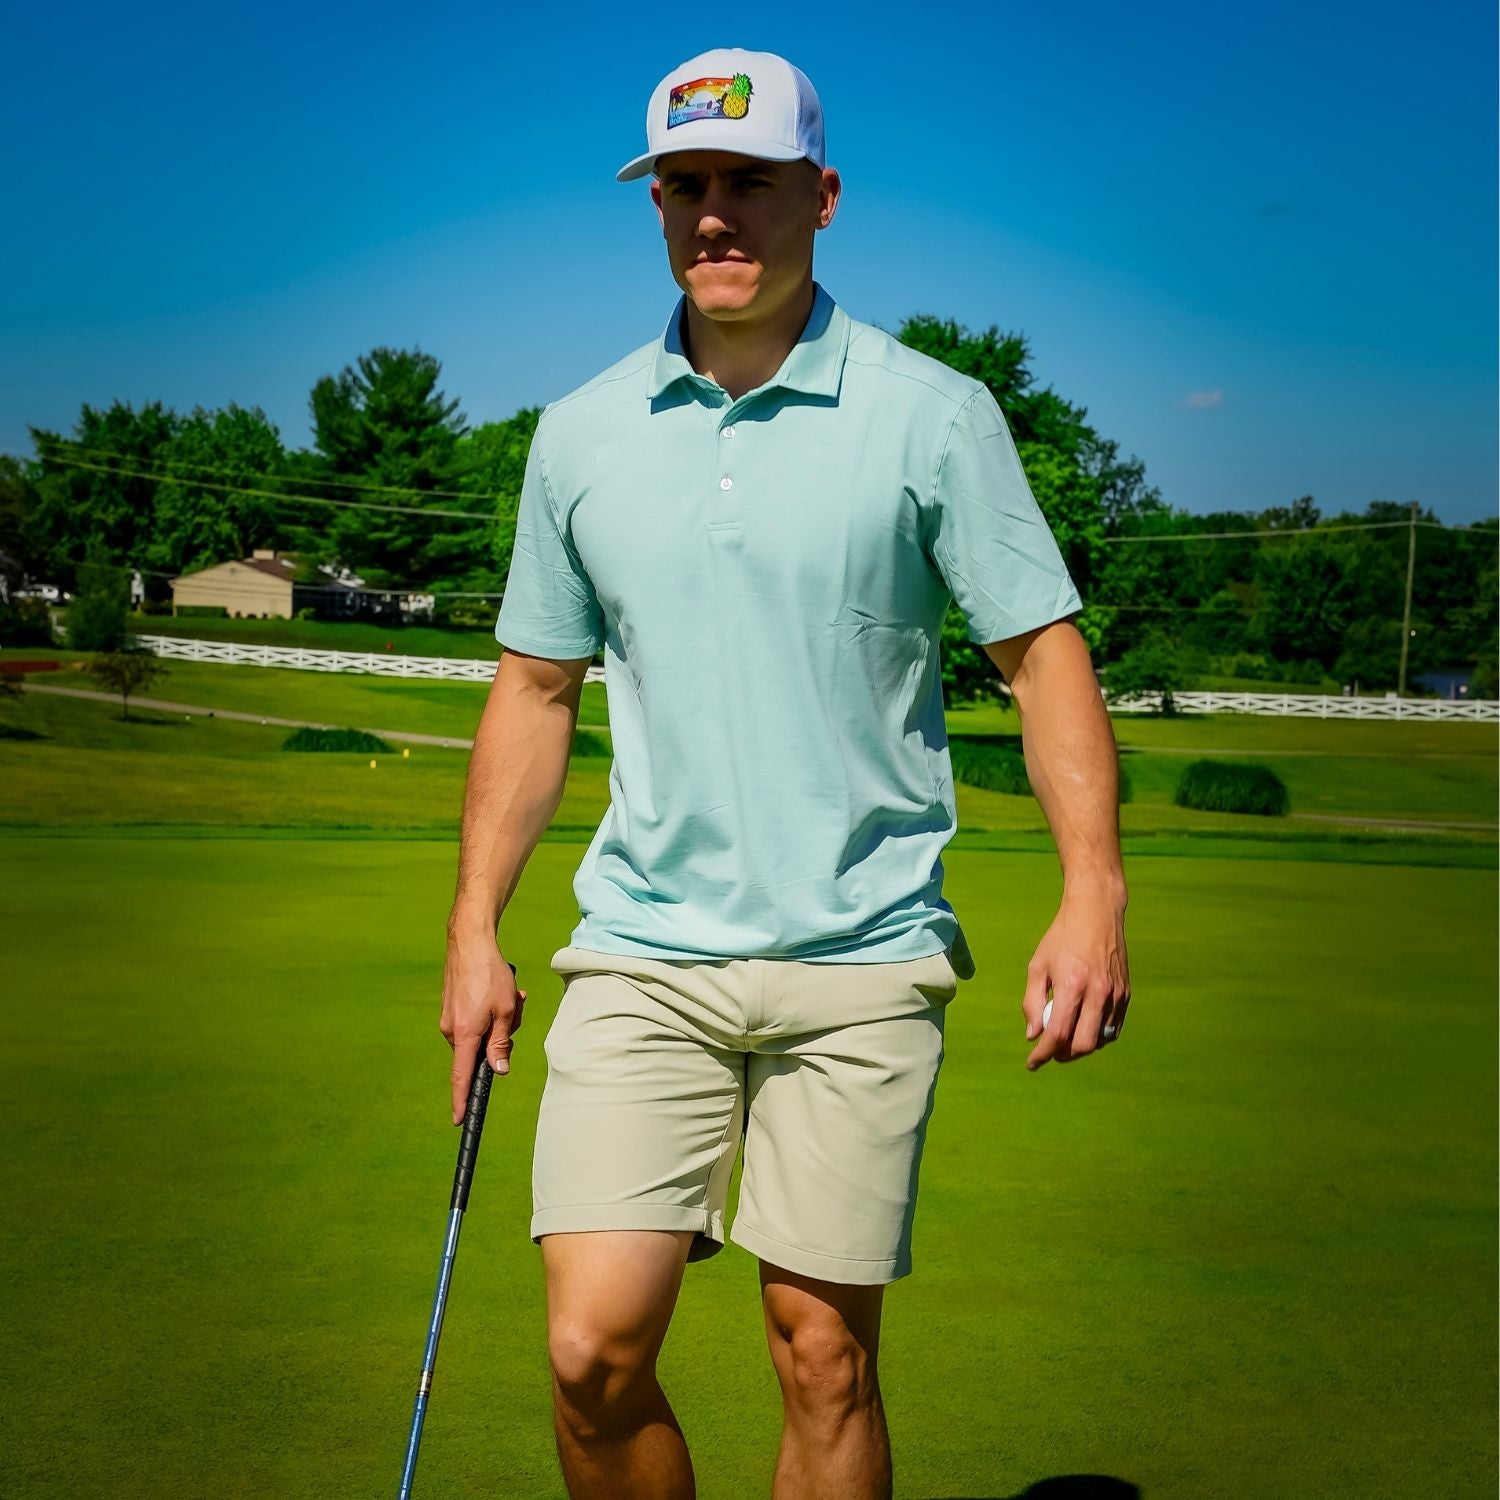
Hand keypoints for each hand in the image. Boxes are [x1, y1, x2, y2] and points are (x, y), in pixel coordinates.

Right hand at [440, 933, 527, 1122]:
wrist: (470, 941)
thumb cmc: (490, 974)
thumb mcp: (507, 1010)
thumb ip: (502, 1043)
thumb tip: (498, 1070)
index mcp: (464, 1034)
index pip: (461, 1077)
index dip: (462, 1100)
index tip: (460, 1120)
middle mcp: (451, 1030)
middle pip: (481, 1051)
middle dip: (503, 1036)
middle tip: (516, 1010)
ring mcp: (450, 1018)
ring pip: (482, 1033)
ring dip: (501, 1018)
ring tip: (511, 995)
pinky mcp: (452, 1008)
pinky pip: (476, 1020)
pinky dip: (492, 1010)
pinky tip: (503, 990)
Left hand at [1021, 885, 1129, 1069]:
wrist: (1096, 912)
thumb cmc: (1061, 937)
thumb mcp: (1038, 965)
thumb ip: (1032, 1002)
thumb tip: (1033, 1035)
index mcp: (1072, 984)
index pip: (1057, 1033)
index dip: (1043, 1054)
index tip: (1032, 1063)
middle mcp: (1097, 992)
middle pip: (1083, 1045)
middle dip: (1064, 1055)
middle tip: (1051, 1050)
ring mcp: (1115, 994)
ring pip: (1101, 1040)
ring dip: (1081, 1046)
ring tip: (1066, 1037)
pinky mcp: (1126, 993)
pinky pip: (1113, 1028)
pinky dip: (1098, 1036)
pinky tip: (1084, 1028)